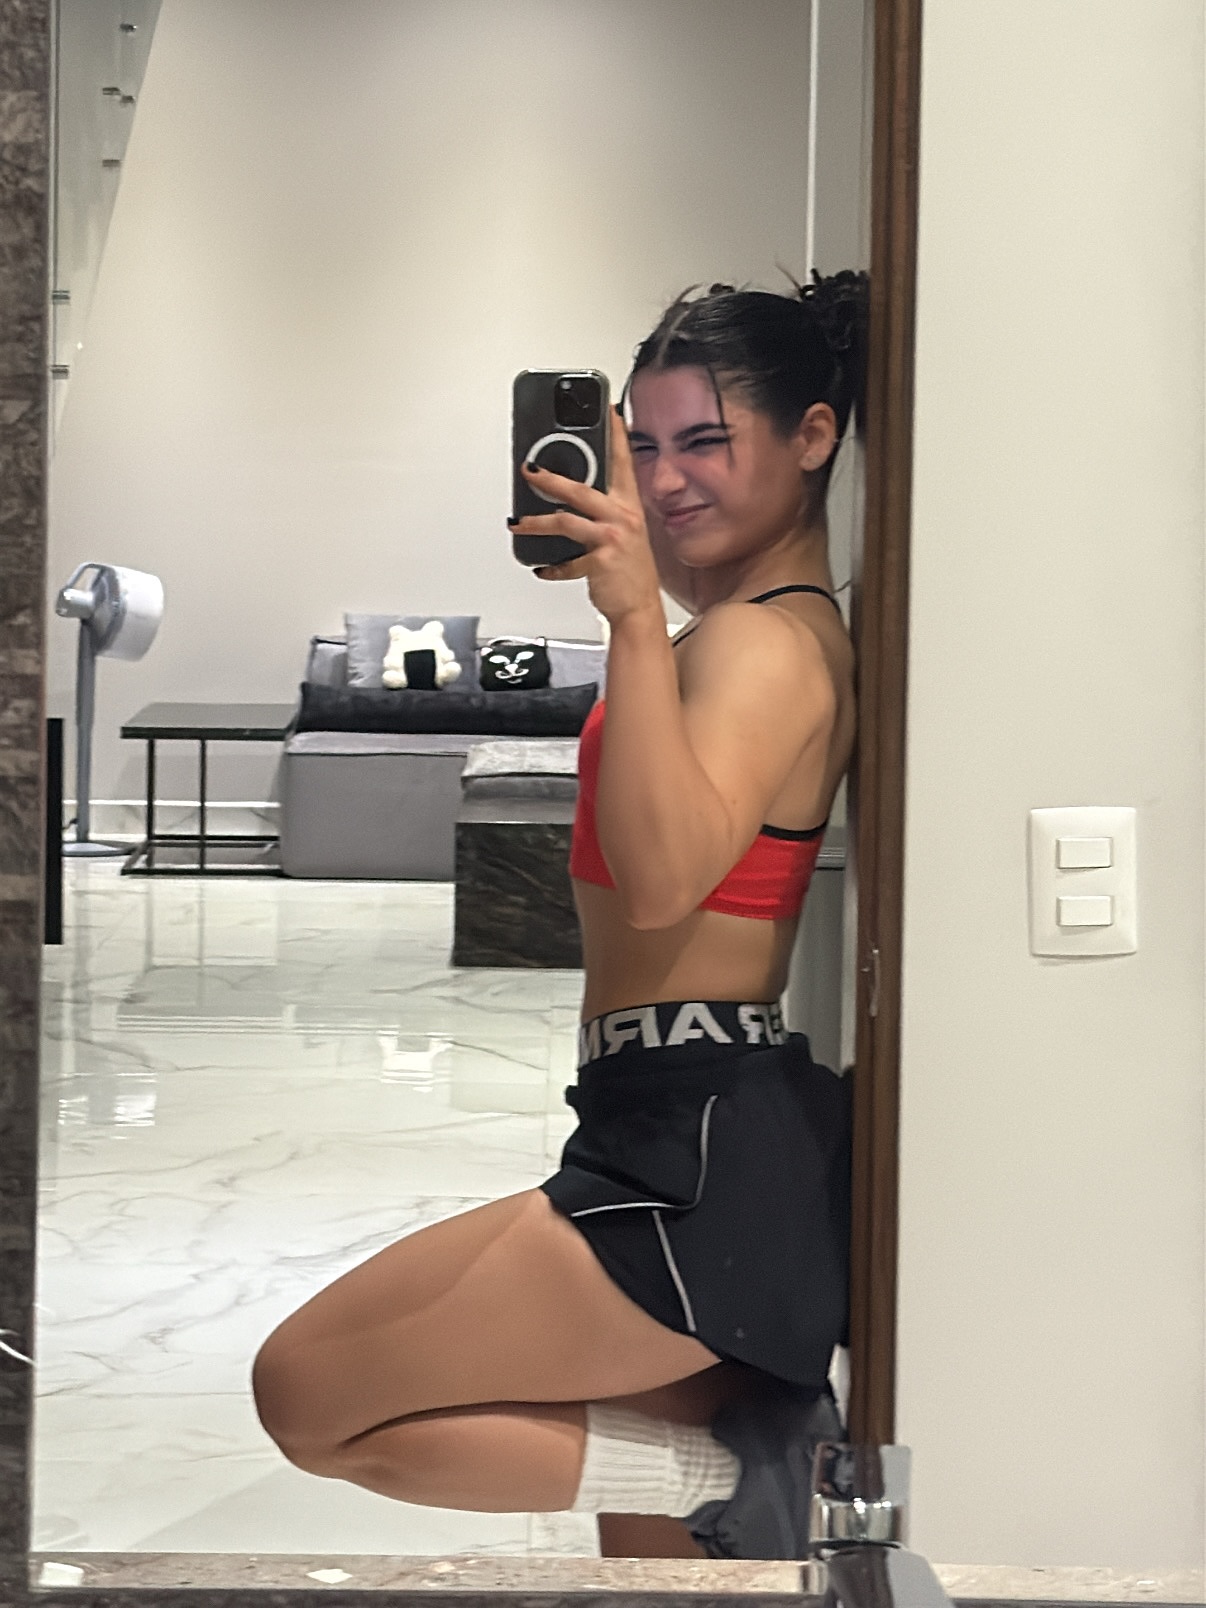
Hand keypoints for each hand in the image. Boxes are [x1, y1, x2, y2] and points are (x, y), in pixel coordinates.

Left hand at [510, 413, 664, 627]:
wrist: (639, 608)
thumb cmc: (629, 570)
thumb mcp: (623, 532)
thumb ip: (601, 510)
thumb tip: (566, 495)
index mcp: (628, 505)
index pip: (621, 461)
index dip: (615, 434)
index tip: (607, 410)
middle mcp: (623, 518)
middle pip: (582, 489)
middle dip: (550, 478)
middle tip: (528, 469)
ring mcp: (612, 540)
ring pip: (567, 522)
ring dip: (537, 522)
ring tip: (518, 523)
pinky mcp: (601, 563)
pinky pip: (568, 562)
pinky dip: (552, 567)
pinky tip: (541, 568)